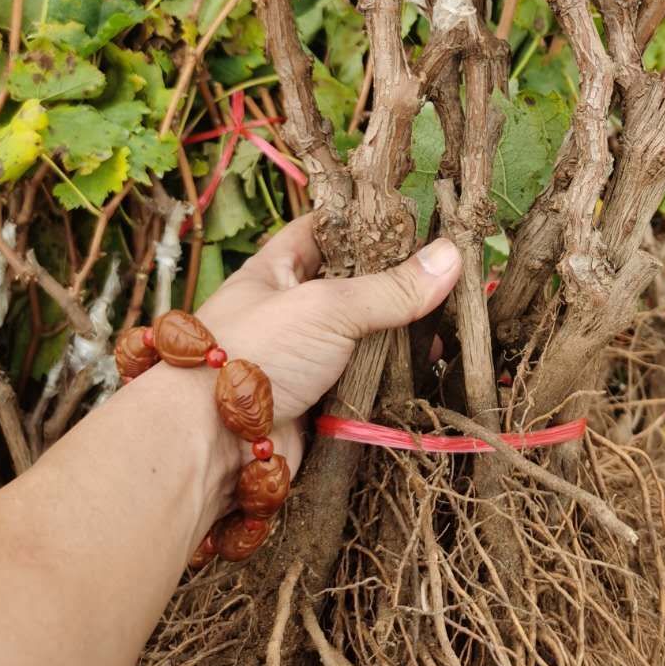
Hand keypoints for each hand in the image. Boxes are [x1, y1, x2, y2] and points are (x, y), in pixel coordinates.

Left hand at [138, 215, 461, 526]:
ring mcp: (305, 359)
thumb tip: (452, 257)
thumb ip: (391, 288)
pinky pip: (364, 384)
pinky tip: (429, 370)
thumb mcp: (326, 306)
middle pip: (352, 288)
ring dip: (400, 338)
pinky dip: (393, 380)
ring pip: (362, 339)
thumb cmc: (255, 354)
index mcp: (276, 271)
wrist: (212, 444)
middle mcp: (289, 311)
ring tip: (449, 328)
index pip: (323, 231)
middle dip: (395, 286)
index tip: (414, 221)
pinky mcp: (319, 403)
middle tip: (448, 279)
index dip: (363, 223)